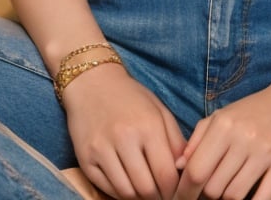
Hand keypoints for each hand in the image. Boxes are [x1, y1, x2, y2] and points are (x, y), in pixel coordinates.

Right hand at [63, 62, 185, 199]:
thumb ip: (175, 140)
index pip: (166, 174)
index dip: (174, 190)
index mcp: (148, 125)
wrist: (92, 82)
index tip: (176, 192)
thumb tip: (185, 170)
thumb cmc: (131, 97)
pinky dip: (119, 193)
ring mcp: (102, 150)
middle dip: (157, 197)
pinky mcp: (85, 159)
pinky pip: (106, 188)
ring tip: (145, 191)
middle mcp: (124, 138)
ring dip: (139, 197)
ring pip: (126, 193)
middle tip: (161, 195)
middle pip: (146, 189)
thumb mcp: (159, 110)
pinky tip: (127, 184)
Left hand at [174, 75, 270, 199]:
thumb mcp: (226, 115)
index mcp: (223, 124)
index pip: (194, 170)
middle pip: (212, 187)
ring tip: (227, 197)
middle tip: (207, 198)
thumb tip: (178, 167)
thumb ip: (199, 138)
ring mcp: (265, 153)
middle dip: (206, 198)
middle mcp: (242, 138)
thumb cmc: (260, 109)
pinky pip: (262, 199)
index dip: (184, 192)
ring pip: (234, 196)